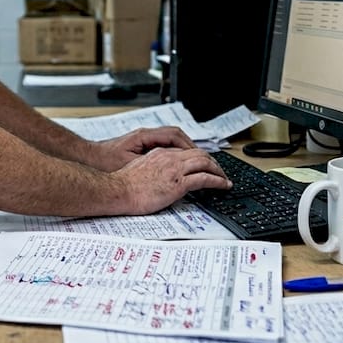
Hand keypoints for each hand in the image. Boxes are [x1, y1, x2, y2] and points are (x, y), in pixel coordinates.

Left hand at [88, 126, 195, 171]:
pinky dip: (172, 152)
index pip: (174, 135)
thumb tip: (169, 165)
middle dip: (190, 147)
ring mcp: (144, 139)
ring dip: (182, 149)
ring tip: (192, 162)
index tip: (198, 156)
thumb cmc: (105, 161)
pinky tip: (175, 164)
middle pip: (175, 135)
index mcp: (144, 136)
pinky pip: (162, 145)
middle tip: (201, 159)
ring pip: (170, 140)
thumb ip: (150, 162)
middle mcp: (145, 135)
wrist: (89, 158)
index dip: (188, 145)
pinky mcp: (141, 145)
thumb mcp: (129, 163)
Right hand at [111, 147, 231, 215]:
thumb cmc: (124, 184)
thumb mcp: (140, 168)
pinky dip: (218, 180)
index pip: (186, 151)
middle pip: (199, 154)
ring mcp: (175, 170)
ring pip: (205, 163)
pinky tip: (223, 185)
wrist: (118, 190)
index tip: (204, 165)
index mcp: (160, 154)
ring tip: (224, 178)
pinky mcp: (178, 183)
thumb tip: (161, 174)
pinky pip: (205, 178)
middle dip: (212, 162)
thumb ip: (154, 167)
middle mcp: (170, 158)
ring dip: (218, 170)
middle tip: (219, 171)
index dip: (199, 158)